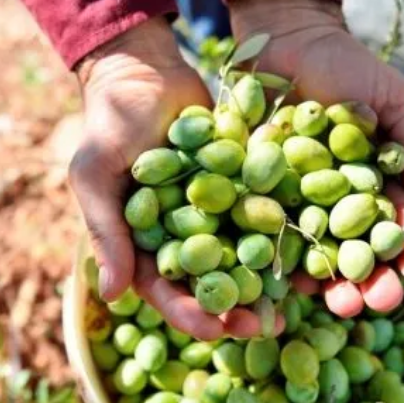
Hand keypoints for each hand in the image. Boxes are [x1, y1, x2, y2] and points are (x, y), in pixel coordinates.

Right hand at [70, 19, 279, 338]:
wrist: (146, 73)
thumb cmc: (110, 125)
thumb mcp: (96, 175)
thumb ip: (106, 230)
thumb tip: (111, 295)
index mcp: (145, 245)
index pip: (166, 291)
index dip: (190, 314)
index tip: (216, 330)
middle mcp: (183, 237)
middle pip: (211, 285)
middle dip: (236, 310)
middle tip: (265, 327)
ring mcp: (216, 214)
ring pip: (243, 259)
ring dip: (265, 283)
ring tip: (292, 303)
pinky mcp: (243, 187)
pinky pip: (264, 216)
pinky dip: (283, 235)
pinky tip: (307, 252)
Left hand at [230, 0, 403, 315]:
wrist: (287, 38)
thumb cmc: (348, 65)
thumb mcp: (394, 99)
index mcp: (371, 184)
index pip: (393, 227)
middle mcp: (333, 201)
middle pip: (354, 250)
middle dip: (369, 281)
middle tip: (376, 305)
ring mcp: (294, 200)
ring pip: (313, 250)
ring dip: (328, 281)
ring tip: (340, 305)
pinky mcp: (255, 191)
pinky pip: (267, 229)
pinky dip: (277, 255)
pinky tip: (289, 281)